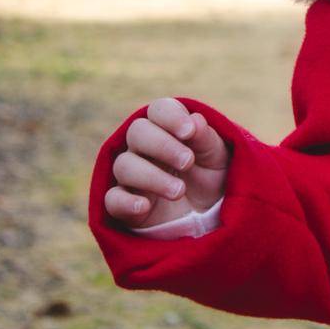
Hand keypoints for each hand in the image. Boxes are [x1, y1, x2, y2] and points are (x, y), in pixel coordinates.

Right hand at [104, 98, 229, 227]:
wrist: (208, 218)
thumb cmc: (210, 179)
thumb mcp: (218, 158)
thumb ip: (207, 139)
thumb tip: (195, 120)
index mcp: (167, 129)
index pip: (158, 110)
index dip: (171, 117)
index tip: (189, 132)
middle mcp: (143, 148)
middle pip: (137, 132)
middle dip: (163, 145)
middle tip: (188, 162)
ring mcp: (131, 177)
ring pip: (124, 165)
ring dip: (152, 176)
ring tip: (180, 191)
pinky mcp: (123, 205)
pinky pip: (111, 199)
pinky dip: (126, 201)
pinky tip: (145, 206)